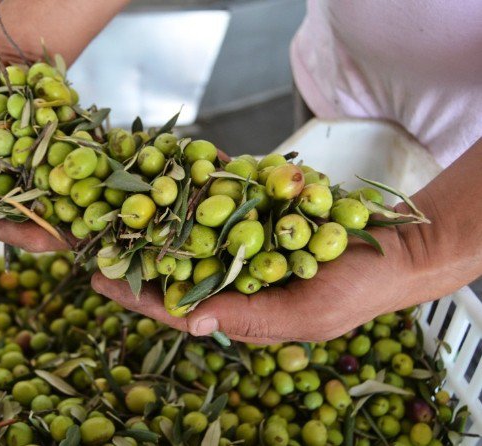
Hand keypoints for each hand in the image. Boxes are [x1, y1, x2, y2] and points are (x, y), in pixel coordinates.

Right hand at [0, 0, 128, 250]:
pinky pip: (77, 178)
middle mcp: (8, 185)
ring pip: (56, 206)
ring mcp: (36, 173)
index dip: (17, 234)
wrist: (9, 59)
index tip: (43, 242)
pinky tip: (110, 198)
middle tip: (79, 241)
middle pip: (30, 220)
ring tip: (100, 228)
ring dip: (76, 219)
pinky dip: (91, 189)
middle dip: (53, 234)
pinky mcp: (60, 158)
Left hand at [95, 136, 481, 343]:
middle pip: (171, 260)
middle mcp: (232, 271)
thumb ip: (250, 319)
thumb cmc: (358, 291)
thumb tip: (190, 324)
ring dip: (155, 205)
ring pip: (190, 220)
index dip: (135, 293)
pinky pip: (222, 187)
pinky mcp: (259, 205)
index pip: (175, 304)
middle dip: (133, 246)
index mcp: (237, 306)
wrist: (398, 247)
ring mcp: (244, 236)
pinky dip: (197, 171)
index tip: (95, 278)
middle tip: (89, 230)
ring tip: (116, 187)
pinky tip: (168, 155)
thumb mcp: (308, 316)